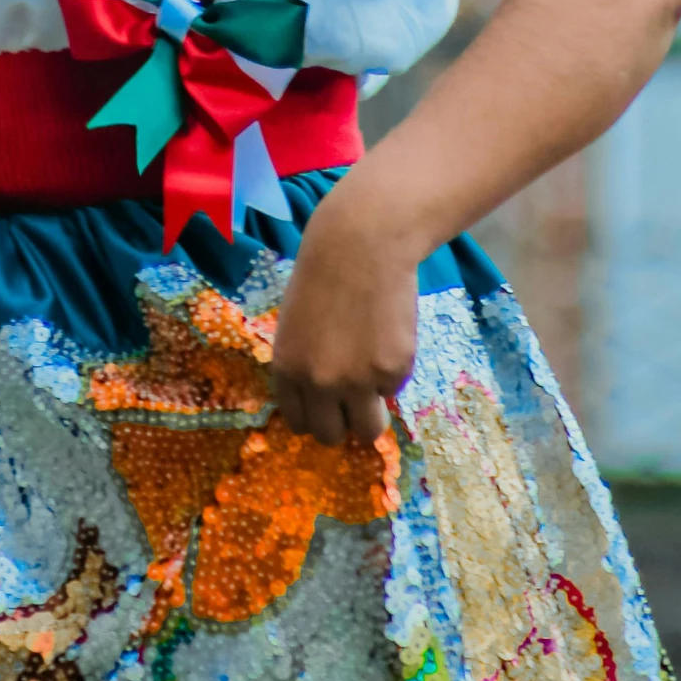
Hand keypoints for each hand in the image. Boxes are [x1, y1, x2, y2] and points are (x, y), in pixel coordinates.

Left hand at [270, 201, 416, 446]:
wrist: (361, 245)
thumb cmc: (323, 276)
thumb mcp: (295, 325)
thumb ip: (303, 364)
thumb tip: (319, 399)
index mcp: (287, 370)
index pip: (297, 422)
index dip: (314, 416)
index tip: (326, 407)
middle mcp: (318, 383)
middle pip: (330, 435)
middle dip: (342, 423)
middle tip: (352, 400)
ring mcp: (357, 381)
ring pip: (367, 430)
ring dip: (371, 413)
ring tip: (373, 380)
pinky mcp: (393, 371)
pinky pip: (393, 391)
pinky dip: (391, 373)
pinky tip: (386, 336)